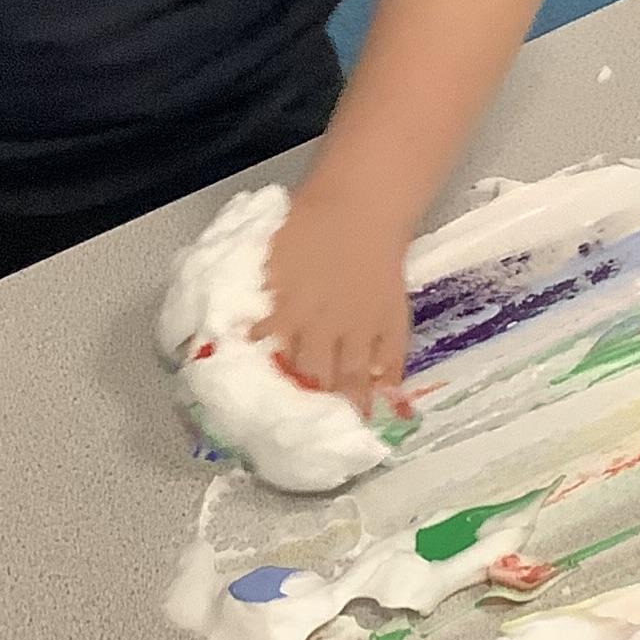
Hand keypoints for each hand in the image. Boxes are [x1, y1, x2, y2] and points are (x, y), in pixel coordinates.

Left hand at [264, 180, 413, 417]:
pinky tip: (386, 398)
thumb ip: (262, 302)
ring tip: (347, 431)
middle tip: (307, 433)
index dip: (273, 387)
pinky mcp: (392, 320)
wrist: (360, 205)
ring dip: (349, 405)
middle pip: (316, 377)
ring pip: (354, 376)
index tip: (266, 411)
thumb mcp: (270, 261)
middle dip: (311, 406)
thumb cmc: (307, 224)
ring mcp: (363, 327)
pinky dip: (389, 381)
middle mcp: (326, 328)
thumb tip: (248, 336)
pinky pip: (392, 359)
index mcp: (290, 312)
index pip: (279, 360)